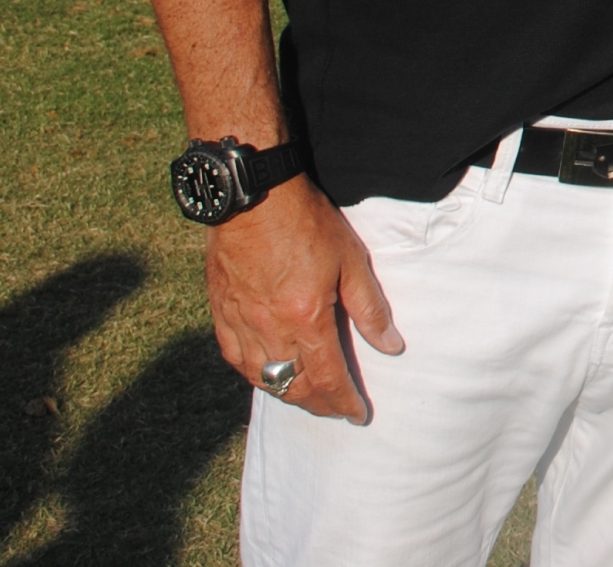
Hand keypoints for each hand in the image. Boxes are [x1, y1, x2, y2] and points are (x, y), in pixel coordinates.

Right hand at [204, 177, 402, 422]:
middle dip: (317, 404)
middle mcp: (268, 329)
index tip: (358, 416)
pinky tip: (265, 374)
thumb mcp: (350, 259)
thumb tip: (391, 346)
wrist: (253, 196)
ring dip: (286, 394)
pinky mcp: (221, 311)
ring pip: (261, 378)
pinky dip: (254, 374)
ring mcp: (239, 323)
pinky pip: (235, 358)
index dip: (343, 402)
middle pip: (292, 386)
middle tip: (335, 409)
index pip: (327, 378)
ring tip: (306, 396)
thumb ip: (370, 307)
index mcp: (305, 318)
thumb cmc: (306, 222)